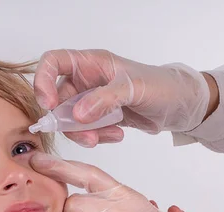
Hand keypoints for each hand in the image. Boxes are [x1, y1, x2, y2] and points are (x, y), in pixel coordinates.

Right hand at [33, 49, 211, 146]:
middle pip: (58, 100)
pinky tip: (118, 134)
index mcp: (91, 63)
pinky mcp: (99, 118)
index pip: (53, 62)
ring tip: (110, 136)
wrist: (180, 106)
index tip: (50, 105)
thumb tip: (76, 115)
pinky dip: (97, 137)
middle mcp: (86, 80)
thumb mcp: (134, 89)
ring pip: (70, 120)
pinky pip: (86, 131)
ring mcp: (91, 100)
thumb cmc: (161, 86)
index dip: (43, 81)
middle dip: (69, 122)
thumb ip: (105, 99)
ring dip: (84, 133)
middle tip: (88, 137)